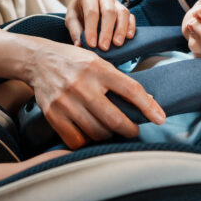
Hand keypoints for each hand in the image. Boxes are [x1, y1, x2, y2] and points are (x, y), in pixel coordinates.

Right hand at [27, 40, 164, 148]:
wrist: (39, 60)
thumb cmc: (75, 62)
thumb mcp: (99, 62)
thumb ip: (120, 81)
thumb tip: (148, 102)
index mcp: (98, 69)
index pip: (131, 89)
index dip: (148, 107)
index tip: (161, 119)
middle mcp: (82, 85)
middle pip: (115, 119)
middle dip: (130, 129)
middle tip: (133, 130)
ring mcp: (66, 101)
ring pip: (97, 132)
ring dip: (109, 135)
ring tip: (110, 129)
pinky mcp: (53, 114)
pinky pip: (76, 139)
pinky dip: (87, 141)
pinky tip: (91, 133)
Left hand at [65, 0, 135, 49]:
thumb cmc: (80, 8)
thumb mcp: (72, 16)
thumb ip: (75, 30)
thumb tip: (80, 45)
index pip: (92, 12)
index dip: (92, 29)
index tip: (92, 44)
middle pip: (109, 11)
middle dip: (107, 31)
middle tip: (104, 47)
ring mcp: (116, 1)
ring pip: (122, 13)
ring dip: (121, 29)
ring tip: (118, 44)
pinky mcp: (124, 8)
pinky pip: (130, 16)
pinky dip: (131, 26)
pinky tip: (129, 37)